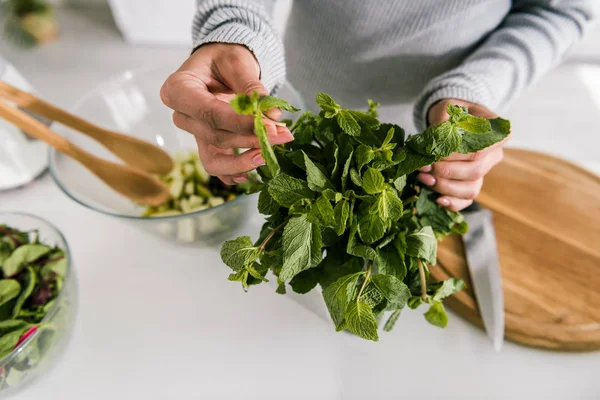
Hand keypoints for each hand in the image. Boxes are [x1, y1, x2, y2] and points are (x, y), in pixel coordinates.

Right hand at [160, 43, 293, 183]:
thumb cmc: (225, 58)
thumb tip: (272, 115)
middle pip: (216, 136)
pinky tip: (253, 172)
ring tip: (269, 155)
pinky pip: (217, 166)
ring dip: (244, 162)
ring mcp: (193, 133)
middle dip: (251, 140)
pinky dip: (234, 173)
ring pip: (214, 159)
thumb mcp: (238, 63)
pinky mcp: (206, 144)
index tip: (271, 127)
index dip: (241, 124)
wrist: (221, 65)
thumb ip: (252, 88)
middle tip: (283, 135)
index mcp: (178, 89)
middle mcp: (181, 115)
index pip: (210, 113)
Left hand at [418, 99, 507, 211]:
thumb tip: (437, 141)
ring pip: (471, 189)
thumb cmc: (452, 112)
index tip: (435, 154)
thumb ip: (444, 120)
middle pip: (475, 171)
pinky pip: (467, 200)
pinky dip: (453, 203)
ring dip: (445, 187)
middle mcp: (494, 155)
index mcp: (496, 134)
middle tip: (423, 167)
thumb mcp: (448, 108)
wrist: (452, 120)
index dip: (456, 156)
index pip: (480, 150)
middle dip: (446, 172)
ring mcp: (484, 172)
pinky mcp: (471, 184)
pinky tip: (437, 199)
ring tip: (424, 179)